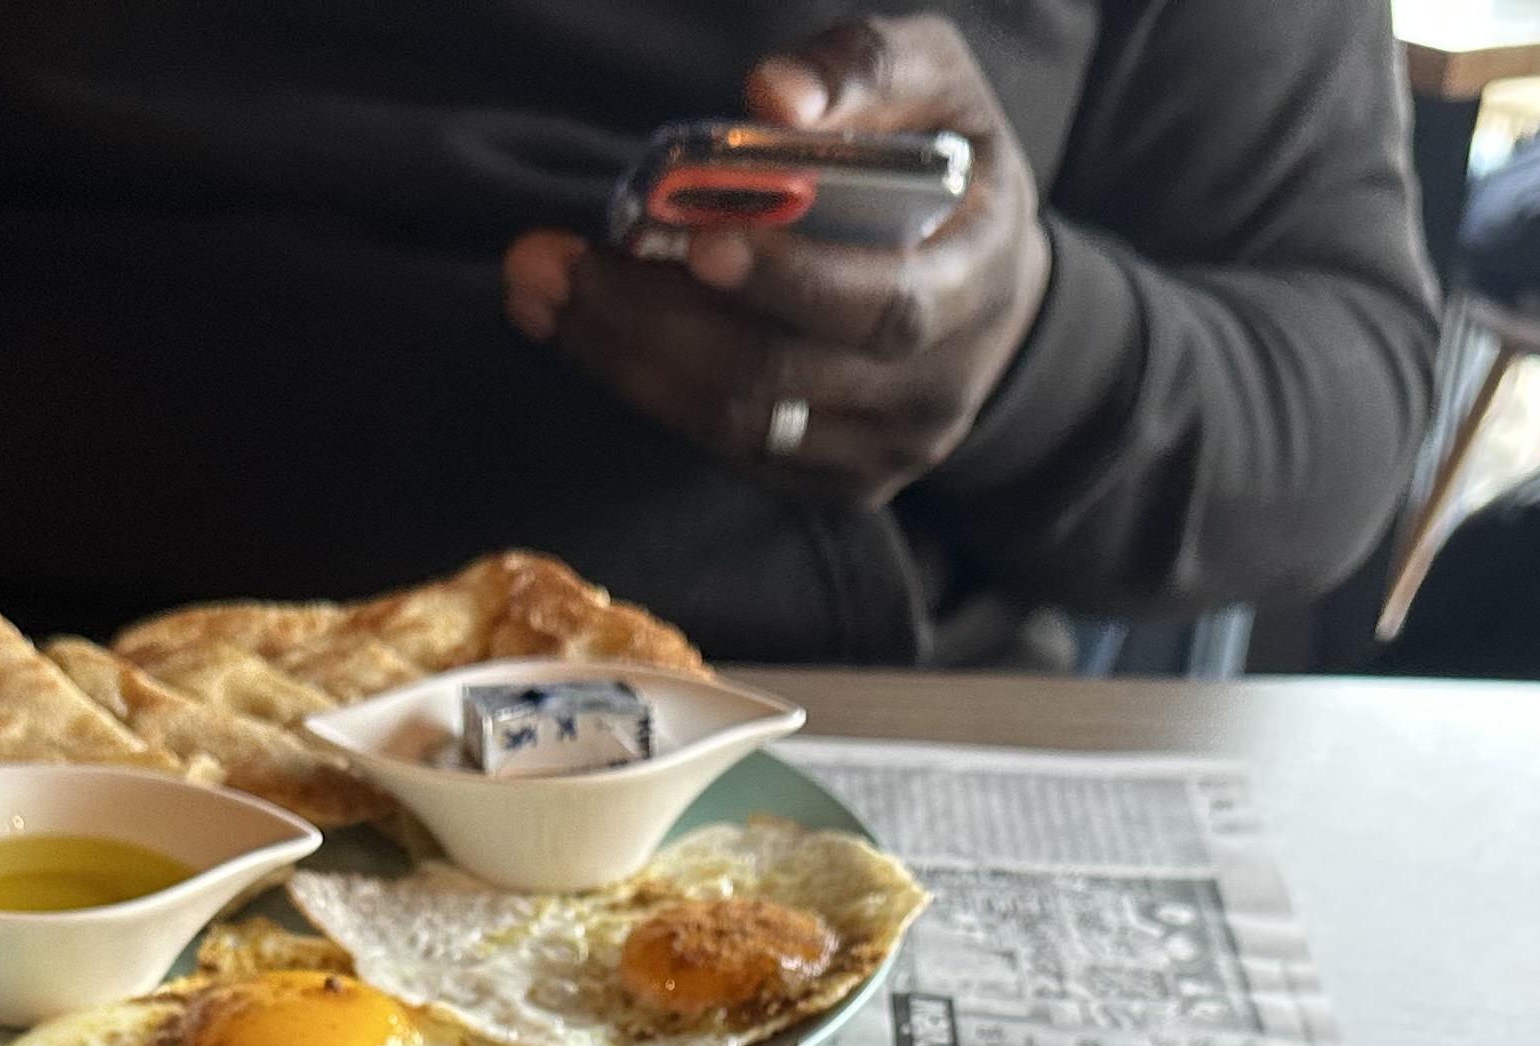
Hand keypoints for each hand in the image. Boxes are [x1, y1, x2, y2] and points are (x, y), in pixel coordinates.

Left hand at [501, 15, 1052, 511]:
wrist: (996, 287)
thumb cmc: (950, 167)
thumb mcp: (933, 81)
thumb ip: (859, 68)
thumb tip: (768, 95)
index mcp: (974, 278)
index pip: (882, 304)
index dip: (789, 282)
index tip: (699, 242)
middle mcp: (939, 382)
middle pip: (779, 375)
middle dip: (650, 321)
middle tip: (549, 267)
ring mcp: (891, 447)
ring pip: (743, 426)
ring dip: (627, 365)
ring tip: (543, 300)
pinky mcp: (846, 483)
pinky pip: (737, 454)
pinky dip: (656, 398)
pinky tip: (596, 341)